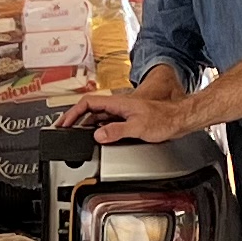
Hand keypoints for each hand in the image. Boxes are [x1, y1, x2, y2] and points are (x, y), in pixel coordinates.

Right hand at [72, 90, 189, 145]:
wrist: (178, 119)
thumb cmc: (163, 119)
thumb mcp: (138, 127)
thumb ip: (116, 131)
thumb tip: (98, 136)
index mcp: (118, 103)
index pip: (88, 103)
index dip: (73, 113)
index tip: (64, 122)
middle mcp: (118, 106)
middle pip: (90, 110)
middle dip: (75, 119)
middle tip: (64, 129)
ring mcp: (123, 113)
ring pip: (98, 117)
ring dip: (85, 124)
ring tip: (75, 134)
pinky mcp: (128, 120)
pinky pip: (107, 123)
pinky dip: (98, 129)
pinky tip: (97, 137)